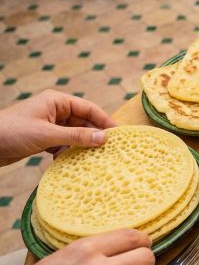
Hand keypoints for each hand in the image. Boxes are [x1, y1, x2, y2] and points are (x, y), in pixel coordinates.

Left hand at [0, 89, 115, 165]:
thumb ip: (76, 137)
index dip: (105, 121)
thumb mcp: (47, 135)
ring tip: (93, 159)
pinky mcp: (42, 138)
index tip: (120, 135)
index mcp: (57, 101)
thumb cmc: (12, 132)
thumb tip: (104, 138)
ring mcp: (49, 124)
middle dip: (94, 136)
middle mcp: (55, 110)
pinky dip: (68, 152)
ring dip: (81, 146)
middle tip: (110, 151)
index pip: (89, 109)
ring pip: (74, 135)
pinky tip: (71, 163)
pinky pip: (63, 144)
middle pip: (83, 122)